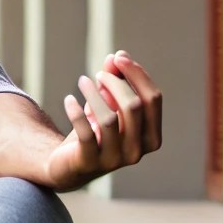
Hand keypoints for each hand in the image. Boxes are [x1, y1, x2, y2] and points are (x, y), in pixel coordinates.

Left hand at [44, 50, 162, 192]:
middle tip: (98, 74)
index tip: (119, 58)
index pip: (153, 100)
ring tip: (82, 81)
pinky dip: (76, 112)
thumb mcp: (106, 106)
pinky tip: (68, 99)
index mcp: (151, 137)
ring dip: (94, 94)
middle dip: (116, 83)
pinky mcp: (89, 162)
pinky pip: (85, 133)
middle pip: (134, 106)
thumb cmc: (94, 131)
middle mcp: (138, 151)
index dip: (137, 75)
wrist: (68, 165)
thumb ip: (114, 82)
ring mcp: (114, 159)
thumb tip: (117, 57)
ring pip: (109, 119)